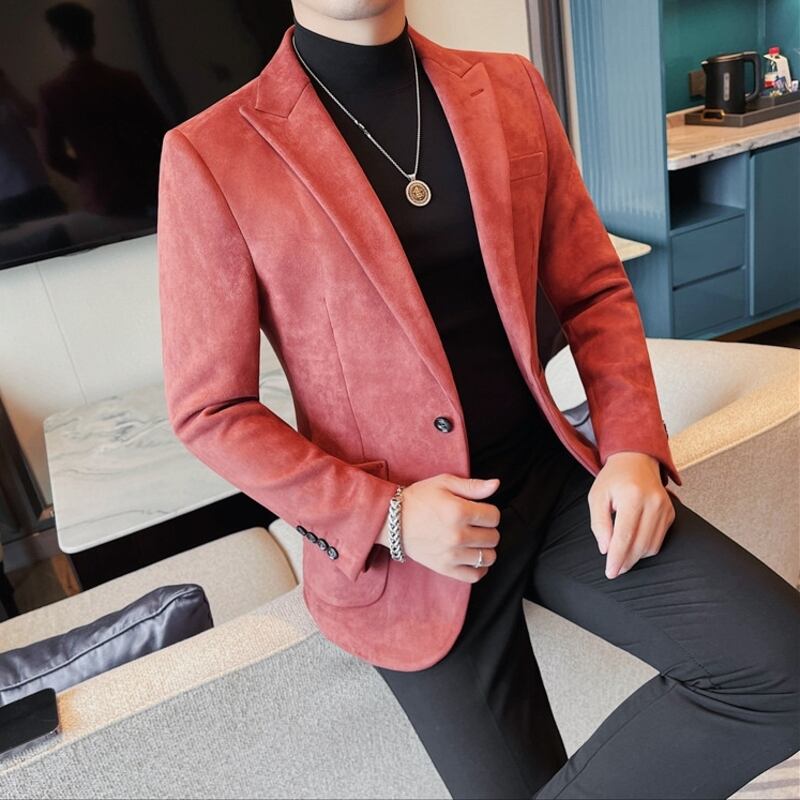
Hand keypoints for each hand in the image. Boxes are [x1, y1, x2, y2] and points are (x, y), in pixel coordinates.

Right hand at [376, 475, 500, 582]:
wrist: (392, 520)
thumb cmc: (418, 499)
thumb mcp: (444, 483)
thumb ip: (472, 485)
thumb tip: (496, 485)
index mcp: (459, 511)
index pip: (494, 516)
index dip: (489, 512)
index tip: (479, 511)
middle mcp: (457, 535)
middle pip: (493, 537)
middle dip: (488, 529)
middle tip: (475, 525)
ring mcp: (451, 554)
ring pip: (488, 557)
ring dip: (485, 548)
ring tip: (474, 541)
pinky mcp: (444, 568)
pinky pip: (475, 576)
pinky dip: (479, 568)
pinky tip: (472, 557)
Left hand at [589, 451, 675, 578]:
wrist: (636, 460)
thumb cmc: (613, 479)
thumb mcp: (597, 496)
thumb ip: (599, 523)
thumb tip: (606, 549)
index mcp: (632, 496)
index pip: (625, 535)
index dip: (617, 557)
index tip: (610, 572)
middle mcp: (653, 502)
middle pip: (640, 544)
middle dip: (626, 561)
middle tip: (614, 569)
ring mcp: (666, 508)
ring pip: (652, 546)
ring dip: (636, 556)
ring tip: (621, 557)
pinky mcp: (671, 513)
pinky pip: (659, 540)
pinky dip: (646, 548)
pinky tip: (633, 544)